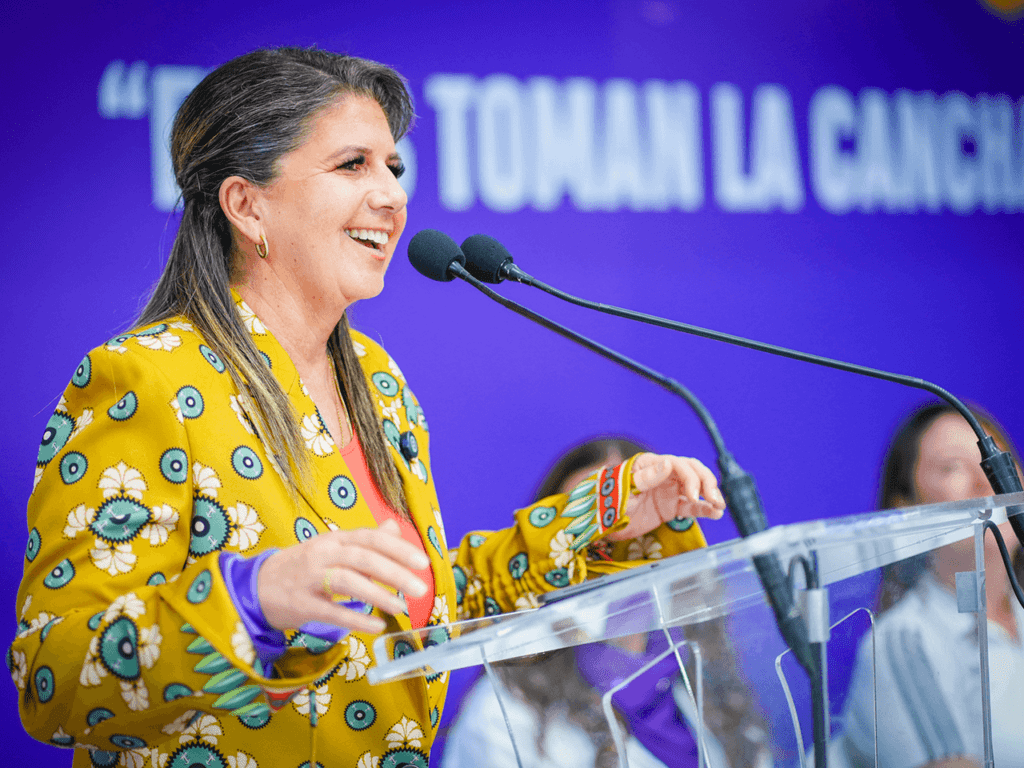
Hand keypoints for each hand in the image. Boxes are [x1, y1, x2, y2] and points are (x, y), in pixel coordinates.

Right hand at [257, 519, 428, 634]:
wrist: (254, 586)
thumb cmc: (301, 567)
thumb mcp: (331, 548)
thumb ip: (364, 541)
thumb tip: (394, 529)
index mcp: (334, 539)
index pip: (370, 538)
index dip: (397, 549)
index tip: (422, 562)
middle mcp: (322, 554)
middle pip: (362, 558)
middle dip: (394, 572)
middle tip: (421, 588)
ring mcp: (309, 579)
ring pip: (348, 582)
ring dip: (377, 594)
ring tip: (401, 607)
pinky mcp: (300, 604)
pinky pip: (330, 611)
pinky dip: (355, 618)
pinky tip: (375, 626)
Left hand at [606, 453, 724, 541]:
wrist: (600, 522)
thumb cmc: (607, 500)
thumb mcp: (623, 489)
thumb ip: (645, 478)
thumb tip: (668, 463)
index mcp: (650, 464)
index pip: (677, 464)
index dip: (689, 477)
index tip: (693, 494)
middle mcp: (663, 474)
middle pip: (692, 472)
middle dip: (705, 483)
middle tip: (713, 499)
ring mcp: (668, 491)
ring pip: (695, 487)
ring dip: (709, 494)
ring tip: (719, 506)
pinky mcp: (670, 507)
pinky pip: (691, 506)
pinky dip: (704, 509)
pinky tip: (715, 513)